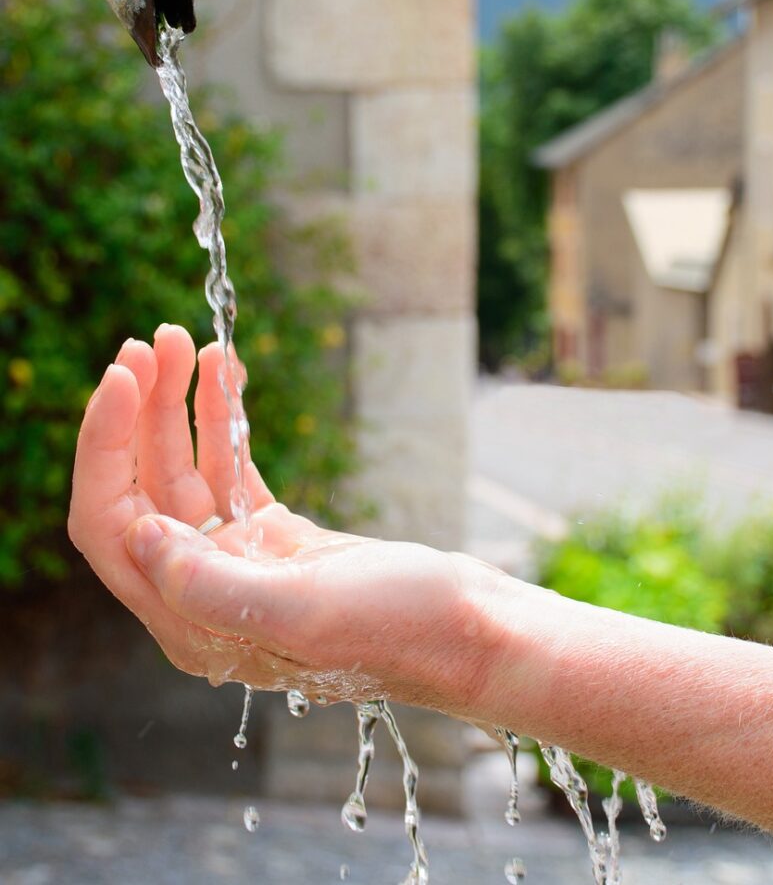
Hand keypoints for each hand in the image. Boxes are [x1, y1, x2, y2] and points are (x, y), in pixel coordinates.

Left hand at [68, 326, 495, 709]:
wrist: (470, 630)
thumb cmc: (403, 629)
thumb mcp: (307, 611)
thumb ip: (212, 588)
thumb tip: (140, 537)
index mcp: (196, 624)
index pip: (114, 527)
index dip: (104, 448)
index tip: (123, 376)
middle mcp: (207, 594)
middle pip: (146, 489)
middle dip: (142, 411)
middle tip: (155, 340)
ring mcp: (244, 562)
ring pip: (189, 471)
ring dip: (181, 405)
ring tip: (184, 341)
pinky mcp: (279, 537)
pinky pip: (234, 468)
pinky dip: (224, 420)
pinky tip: (223, 373)